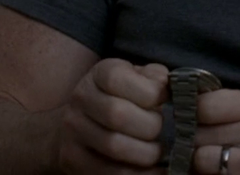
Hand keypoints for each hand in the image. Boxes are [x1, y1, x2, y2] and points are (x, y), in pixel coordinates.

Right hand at [53, 58, 168, 172]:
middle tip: (163, 131)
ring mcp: (72, 129)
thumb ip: (155, 77)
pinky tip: (154, 170)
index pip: (118, 78)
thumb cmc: (124, 95)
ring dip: (145, 153)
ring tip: (159, 152)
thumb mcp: (139, 77)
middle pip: (117, 114)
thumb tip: (168, 87)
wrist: (82, 120)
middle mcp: (81, 97)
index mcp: (101, 73)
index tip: (167, 99)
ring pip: (113, 145)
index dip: (150, 91)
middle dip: (150, 126)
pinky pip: (107, 170)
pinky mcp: (71, 157)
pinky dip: (137, 173)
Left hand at [191, 89, 239, 174]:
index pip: (204, 104)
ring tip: (221, 163)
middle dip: (197, 140)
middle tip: (214, 145)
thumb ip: (234, 105)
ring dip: (202, 164)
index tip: (199, 120)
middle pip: (198, 132)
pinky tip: (229, 174)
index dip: (194, 113)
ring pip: (200, 159)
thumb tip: (185, 103)